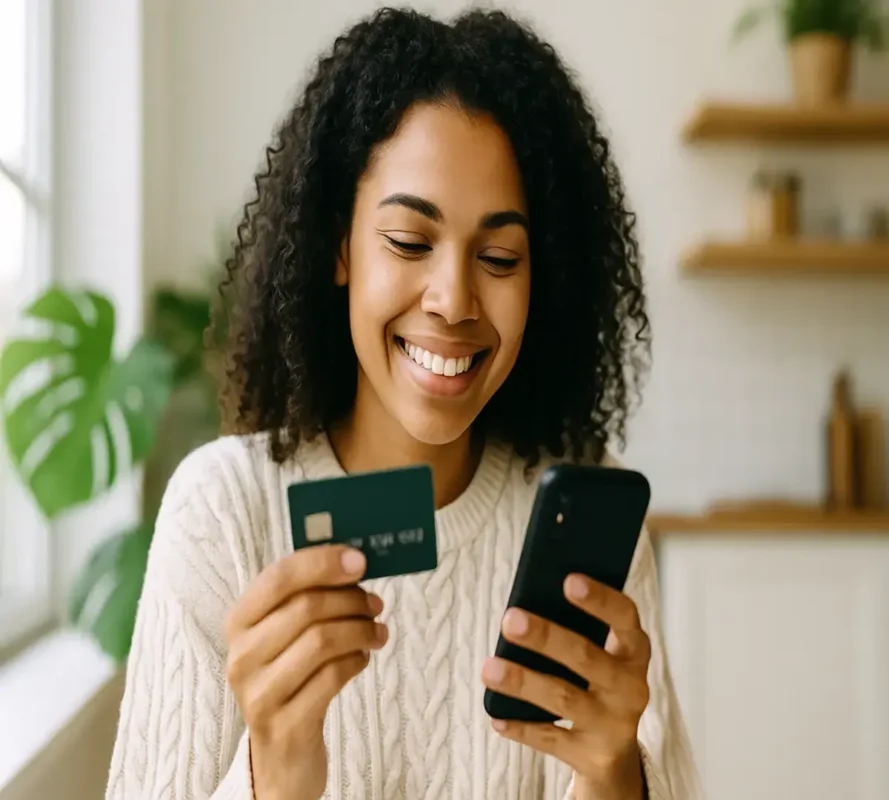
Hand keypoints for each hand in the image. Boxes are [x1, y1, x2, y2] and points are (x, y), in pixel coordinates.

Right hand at [224, 545, 386, 799]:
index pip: (278, 577)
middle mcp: (242, 655)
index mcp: (239, 621)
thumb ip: (309, 595)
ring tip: (376, 631)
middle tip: (375, 603)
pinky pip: (332, 677)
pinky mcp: (285, 723)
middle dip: (351, 600)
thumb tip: (355, 560)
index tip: (360, 560)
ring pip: (322, 640)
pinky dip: (356, 661)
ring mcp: (259, 692)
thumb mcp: (287, 634)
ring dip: (360, 629)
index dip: (322, 563)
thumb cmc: (291, 674)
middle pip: (307, 607)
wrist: (281, 751)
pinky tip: (363, 658)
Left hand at [481, 574, 649, 799]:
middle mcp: (630, 687)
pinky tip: (496, 715)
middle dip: (546, 638)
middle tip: (510, 620)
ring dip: (524, 682)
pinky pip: (551, 739)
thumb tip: (526, 607)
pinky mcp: (594, 756)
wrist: (614, 752)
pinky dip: (521, 726)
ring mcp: (613, 724)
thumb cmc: (596, 681)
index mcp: (633, 651)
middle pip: (587, 658)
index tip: (569, 580)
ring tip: (489, 668)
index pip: (625, 617)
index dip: (600, 599)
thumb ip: (575, 629)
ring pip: (564, 699)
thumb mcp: (600, 654)